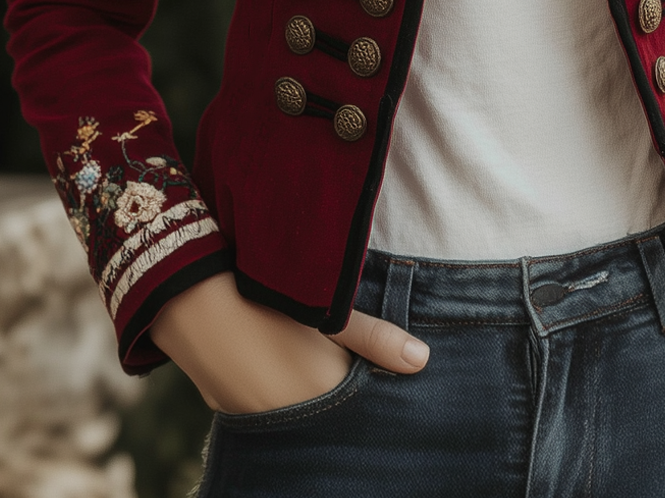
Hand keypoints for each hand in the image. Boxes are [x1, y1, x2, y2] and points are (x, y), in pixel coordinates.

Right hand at [149, 271, 429, 414]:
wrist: (188, 297)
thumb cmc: (265, 300)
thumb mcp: (327, 312)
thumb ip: (375, 340)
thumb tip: (421, 361)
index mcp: (315, 399)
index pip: (359, 415)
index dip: (375, 397)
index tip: (388, 386)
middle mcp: (284, 423)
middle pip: (328, 421)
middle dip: (346, 403)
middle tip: (354, 374)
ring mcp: (251, 421)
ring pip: (297, 418)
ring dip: (310, 400)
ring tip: (317, 366)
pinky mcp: (227, 414)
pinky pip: (267, 416)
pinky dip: (282, 399)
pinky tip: (283, 369)